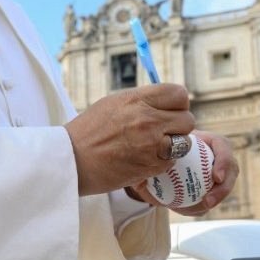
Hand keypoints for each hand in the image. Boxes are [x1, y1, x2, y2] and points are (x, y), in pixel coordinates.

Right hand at [64, 84, 194, 195]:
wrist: (71, 160)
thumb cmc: (88, 132)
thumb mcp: (112, 104)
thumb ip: (141, 101)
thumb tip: (164, 102)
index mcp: (136, 99)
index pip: (179, 94)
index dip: (177, 104)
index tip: (169, 111)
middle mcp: (147, 119)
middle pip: (187, 119)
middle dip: (178, 126)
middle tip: (163, 132)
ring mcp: (150, 144)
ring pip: (185, 142)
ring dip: (174, 146)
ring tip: (154, 147)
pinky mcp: (150, 166)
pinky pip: (172, 162)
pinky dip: (162, 162)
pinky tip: (145, 160)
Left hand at [127, 129, 239, 215]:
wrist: (151, 163)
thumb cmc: (152, 150)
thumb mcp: (149, 150)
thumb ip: (146, 160)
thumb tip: (142, 177)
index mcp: (204, 140)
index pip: (222, 146)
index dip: (224, 161)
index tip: (216, 178)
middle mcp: (213, 154)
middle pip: (230, 169)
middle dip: (223, 187)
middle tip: (207, 201)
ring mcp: (213, 171)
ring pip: (222, 187)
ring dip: (213, 199)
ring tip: (199, 207)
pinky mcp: (207, 187)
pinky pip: (208, 199)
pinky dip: (199, 206)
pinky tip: (186, 209)